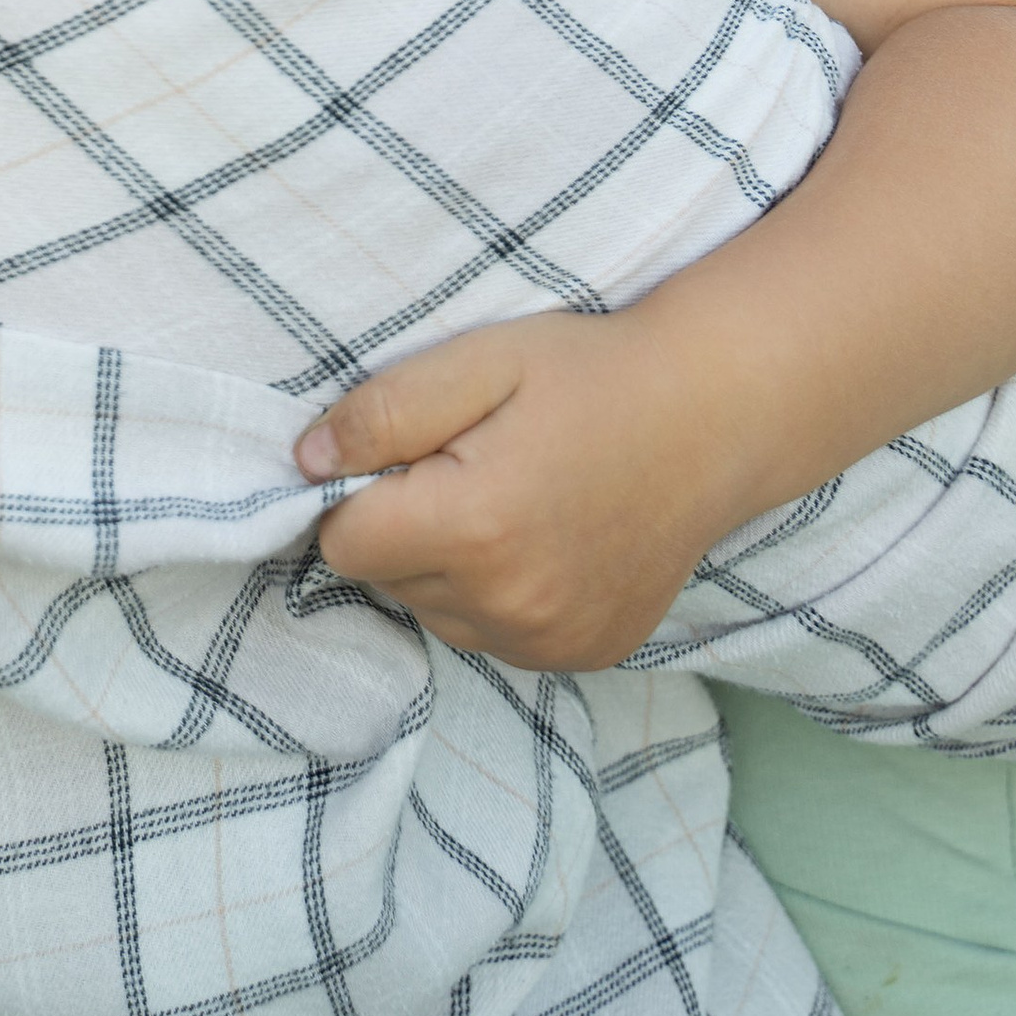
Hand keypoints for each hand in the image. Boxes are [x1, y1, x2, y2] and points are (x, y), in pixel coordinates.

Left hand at [294, 311, 753, 670]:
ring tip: (509, 496)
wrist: (711, 418)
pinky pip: (495, 637)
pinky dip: (498, 595)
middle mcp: (510, 604)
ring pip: (437, 614)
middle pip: (389, 580)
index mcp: (475, 528)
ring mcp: (551, 641)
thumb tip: (304, 461)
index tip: (408, 452)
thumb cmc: (589, 375)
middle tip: (470, 463)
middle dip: (404, 525)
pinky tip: (542, 537)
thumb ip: (383, 412)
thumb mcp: (479, 360)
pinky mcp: (583, 655)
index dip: (358, 491)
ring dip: (448, 565)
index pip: (344, 541)